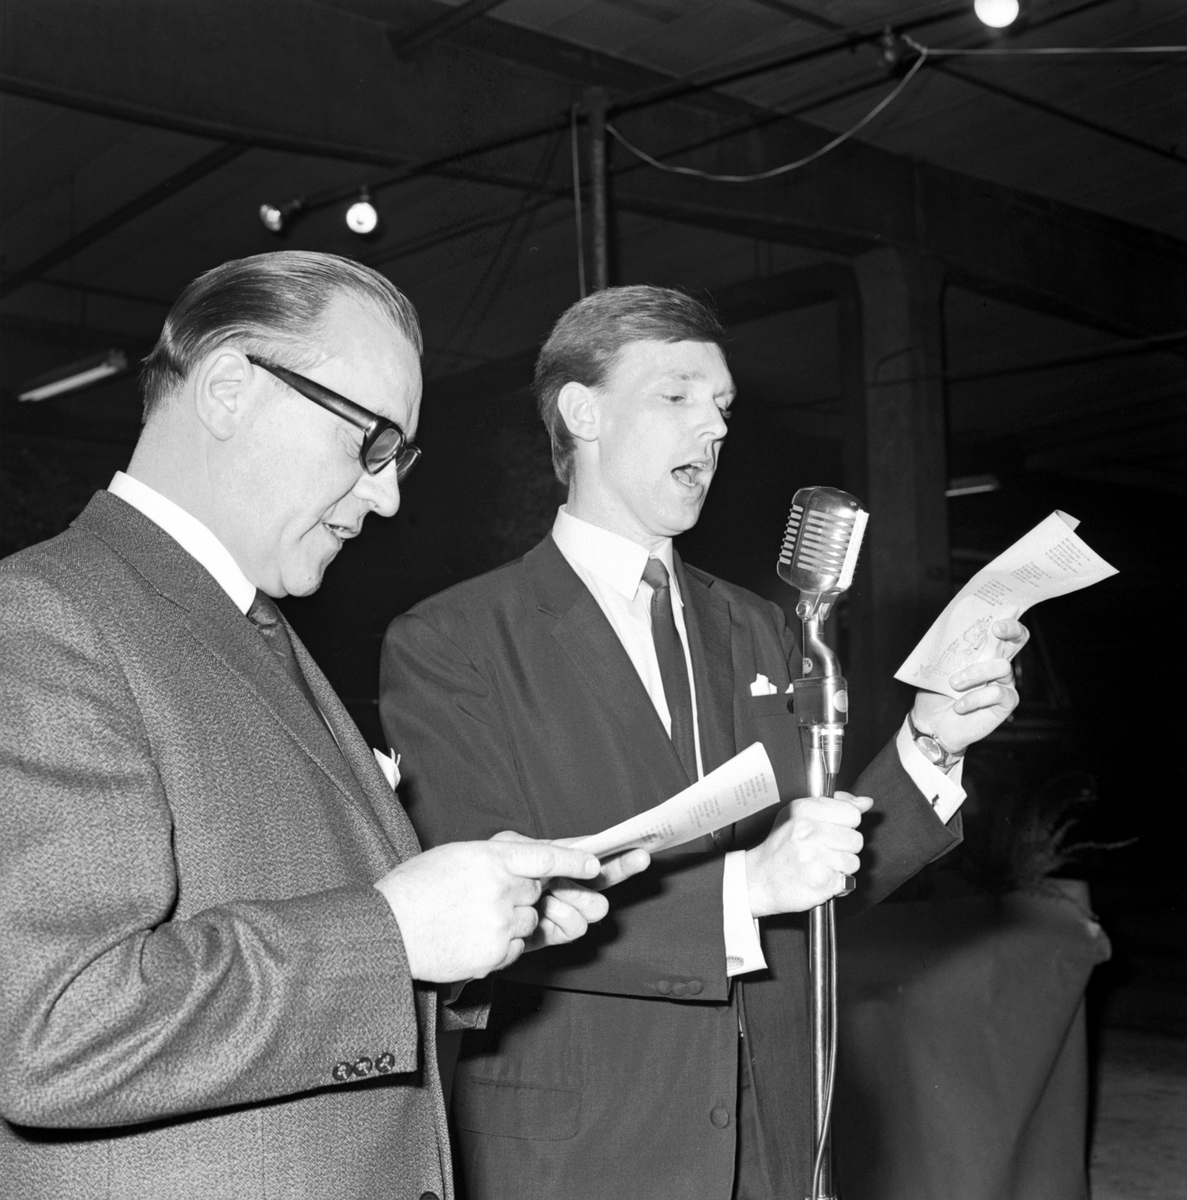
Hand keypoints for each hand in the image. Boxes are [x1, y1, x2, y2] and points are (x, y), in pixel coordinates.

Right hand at [374, 838, 601, 982]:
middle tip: (486, 897)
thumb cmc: (416, 888)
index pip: (544, 856)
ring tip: (469, 919)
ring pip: (527, 921)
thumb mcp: (457, 856)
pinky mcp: (495, 954)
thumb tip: (530, 868)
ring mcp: (499, 924)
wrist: (386, 931)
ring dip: (509, 921)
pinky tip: (469, 938)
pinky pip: (515, 948)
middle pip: (536, 893)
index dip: (573, 860)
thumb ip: (496, 859)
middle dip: (520, 895)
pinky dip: (499, 945)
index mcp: (490, 858)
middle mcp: (500, 890)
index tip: (596, 865)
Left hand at [490, 832, 649, 950]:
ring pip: (589, 909)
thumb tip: (587, 858)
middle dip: (610, 877)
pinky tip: (547, 921)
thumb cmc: (476, 872)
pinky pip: (570, 930)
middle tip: (614, 879)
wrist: (454, 916)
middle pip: (599, 880)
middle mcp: (558, 882)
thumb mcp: (511, 849)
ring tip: (554, 902)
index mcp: (552, 857)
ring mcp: (555, 908)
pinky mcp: (547, 934)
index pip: (591, 851)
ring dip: (576, 904)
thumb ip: (550, 852)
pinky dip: (562, 925)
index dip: (618, 852)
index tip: (641, 850)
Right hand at [744, 792, 870, 916]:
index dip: (846, 823)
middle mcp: (809, 831)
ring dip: (841, 866)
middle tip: (823, 849)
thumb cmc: (781, 847)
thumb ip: (836, 804)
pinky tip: (820, 876)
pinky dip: (837, 882)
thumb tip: (865, 802)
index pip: (852, 813)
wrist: (760, 879)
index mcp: (804, 810)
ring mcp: (815, 856)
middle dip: (844, 847)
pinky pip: (847, 880)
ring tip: (821, 864)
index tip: (832, 829)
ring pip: (853, 861)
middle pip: (856, 839)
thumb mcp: (800, 814)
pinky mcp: (821, 881)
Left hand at [913, 619, 1027, 754]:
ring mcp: (1004, 683)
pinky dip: (975, 698)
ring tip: (953, 684)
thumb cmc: (935, 693)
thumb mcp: (937, 668)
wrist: (932, 722)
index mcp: (981, 653)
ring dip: (975, 673)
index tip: (994, 621)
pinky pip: (998, 693)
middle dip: (1011, 630)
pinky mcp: (1006, 703)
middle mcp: (997, 664)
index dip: (1004, 622)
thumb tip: (949, 631)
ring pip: (1002, 667)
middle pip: (1018, 640)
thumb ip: (948, 652)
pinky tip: (959, 706)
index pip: (999, 631)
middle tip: (995, 630)